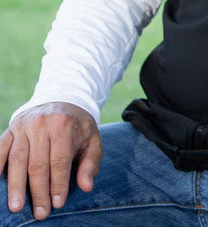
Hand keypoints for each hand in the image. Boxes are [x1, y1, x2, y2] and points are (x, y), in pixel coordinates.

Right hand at [0, 102, 102, 220]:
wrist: (63, 101)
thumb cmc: (78, 128)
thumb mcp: (92, 141)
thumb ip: (90, 163)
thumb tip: (87, 187)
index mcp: (64, 126)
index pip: (59, 161)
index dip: (58, 184)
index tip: (58, 204)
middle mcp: (42, 124)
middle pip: (38, 164)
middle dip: (39, 191)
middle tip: (40, 213)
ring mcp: (24, 126)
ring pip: (17, 160)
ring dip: (16, 186)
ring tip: (16, 207)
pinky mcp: (11, 128)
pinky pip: (0, 149)